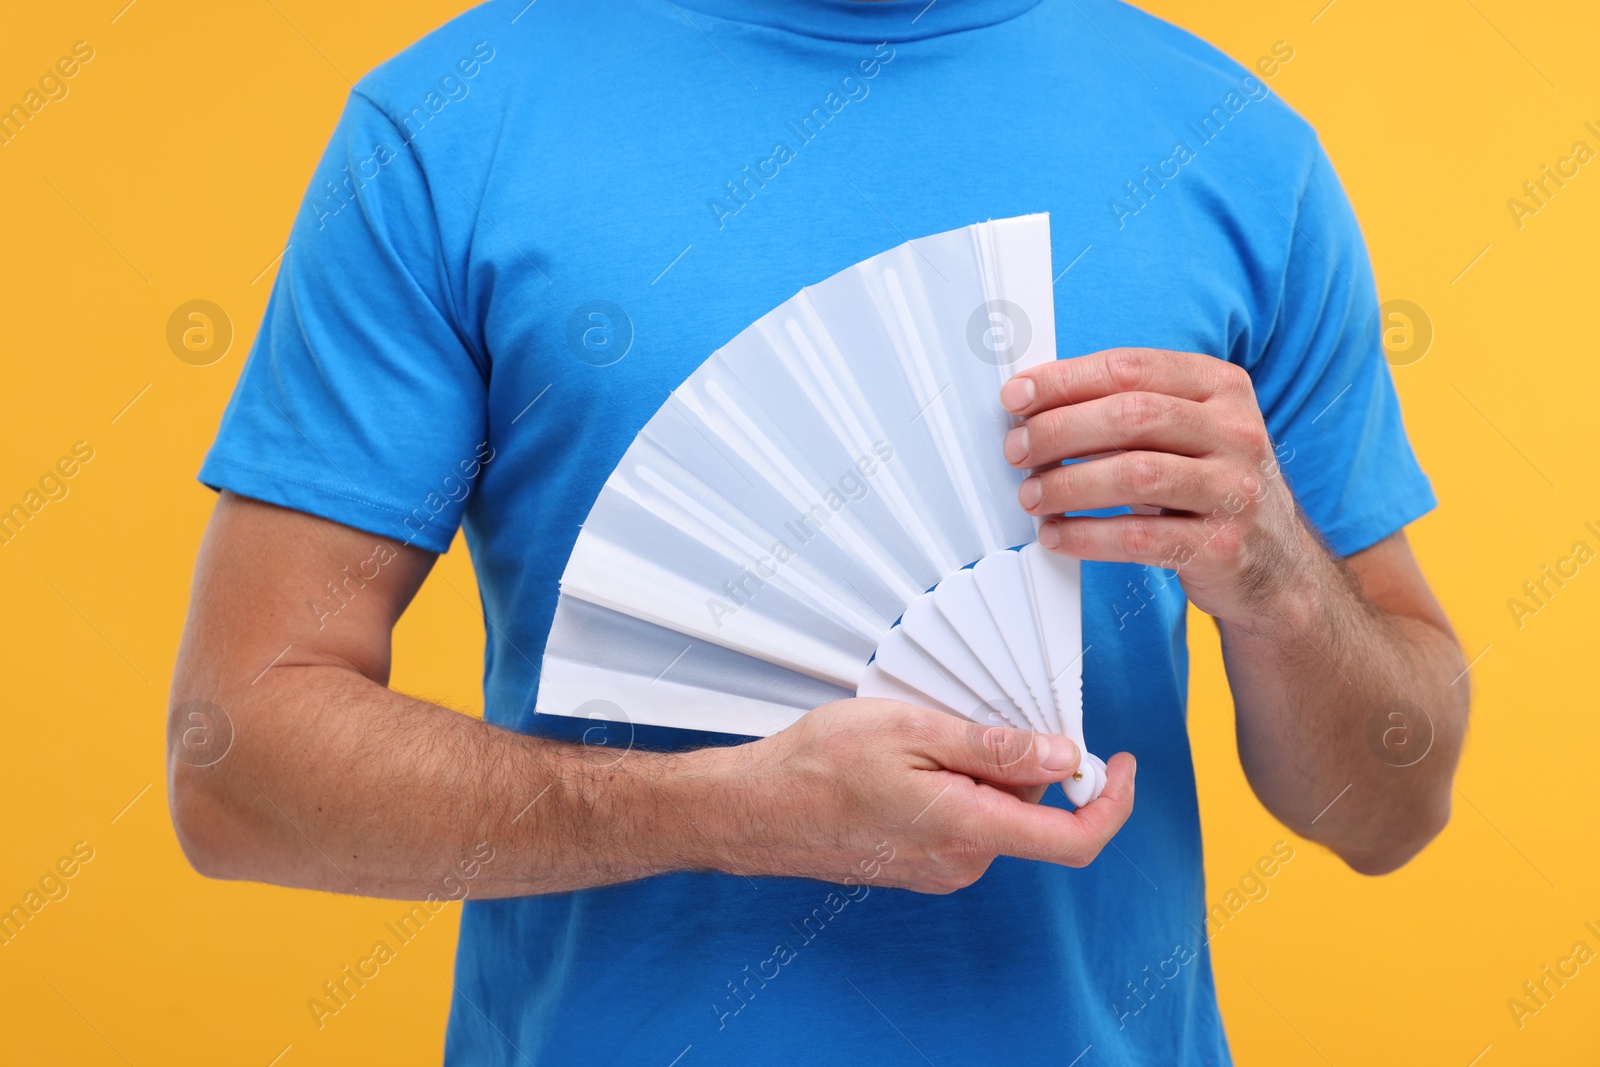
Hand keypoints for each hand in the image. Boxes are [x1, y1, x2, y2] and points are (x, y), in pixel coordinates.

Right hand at [706, 699, 1135, 893]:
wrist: (753, 809)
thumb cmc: (819, 765)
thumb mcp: (913, 730)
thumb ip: (995, 748)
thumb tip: (1063, 756)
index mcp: (967, 828)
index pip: (1074, 839)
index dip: (1113, 803)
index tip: (1121, 764)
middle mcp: (961, 861)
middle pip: (1033, 815)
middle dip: (1028, 764)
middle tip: (985, 712)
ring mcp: (939, 869)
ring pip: (997, 815)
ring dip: (986, 773)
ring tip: (929, 734)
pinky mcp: (920, 865)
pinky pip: (966, 824)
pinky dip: (960, 788)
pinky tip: (913, 760)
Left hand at [999, 347, 1319, 623]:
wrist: (1276, 567)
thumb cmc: (1210, 488)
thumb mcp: (1188, 433)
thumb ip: (1128, 411)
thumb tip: (1036, 405)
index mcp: (1221, 387)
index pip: (1131, 368)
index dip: (1065, 379)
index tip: (1017, 396)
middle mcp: (1235, 432)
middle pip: (1130, 416)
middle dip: (1059, 430)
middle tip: (1017, 450)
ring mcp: (1235, 490)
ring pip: (1134, 475)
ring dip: (1067, 484)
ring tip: (1031, 496)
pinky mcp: (1223, 547)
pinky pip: (1139, 539)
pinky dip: (1086, 536)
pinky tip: (1057, 534)